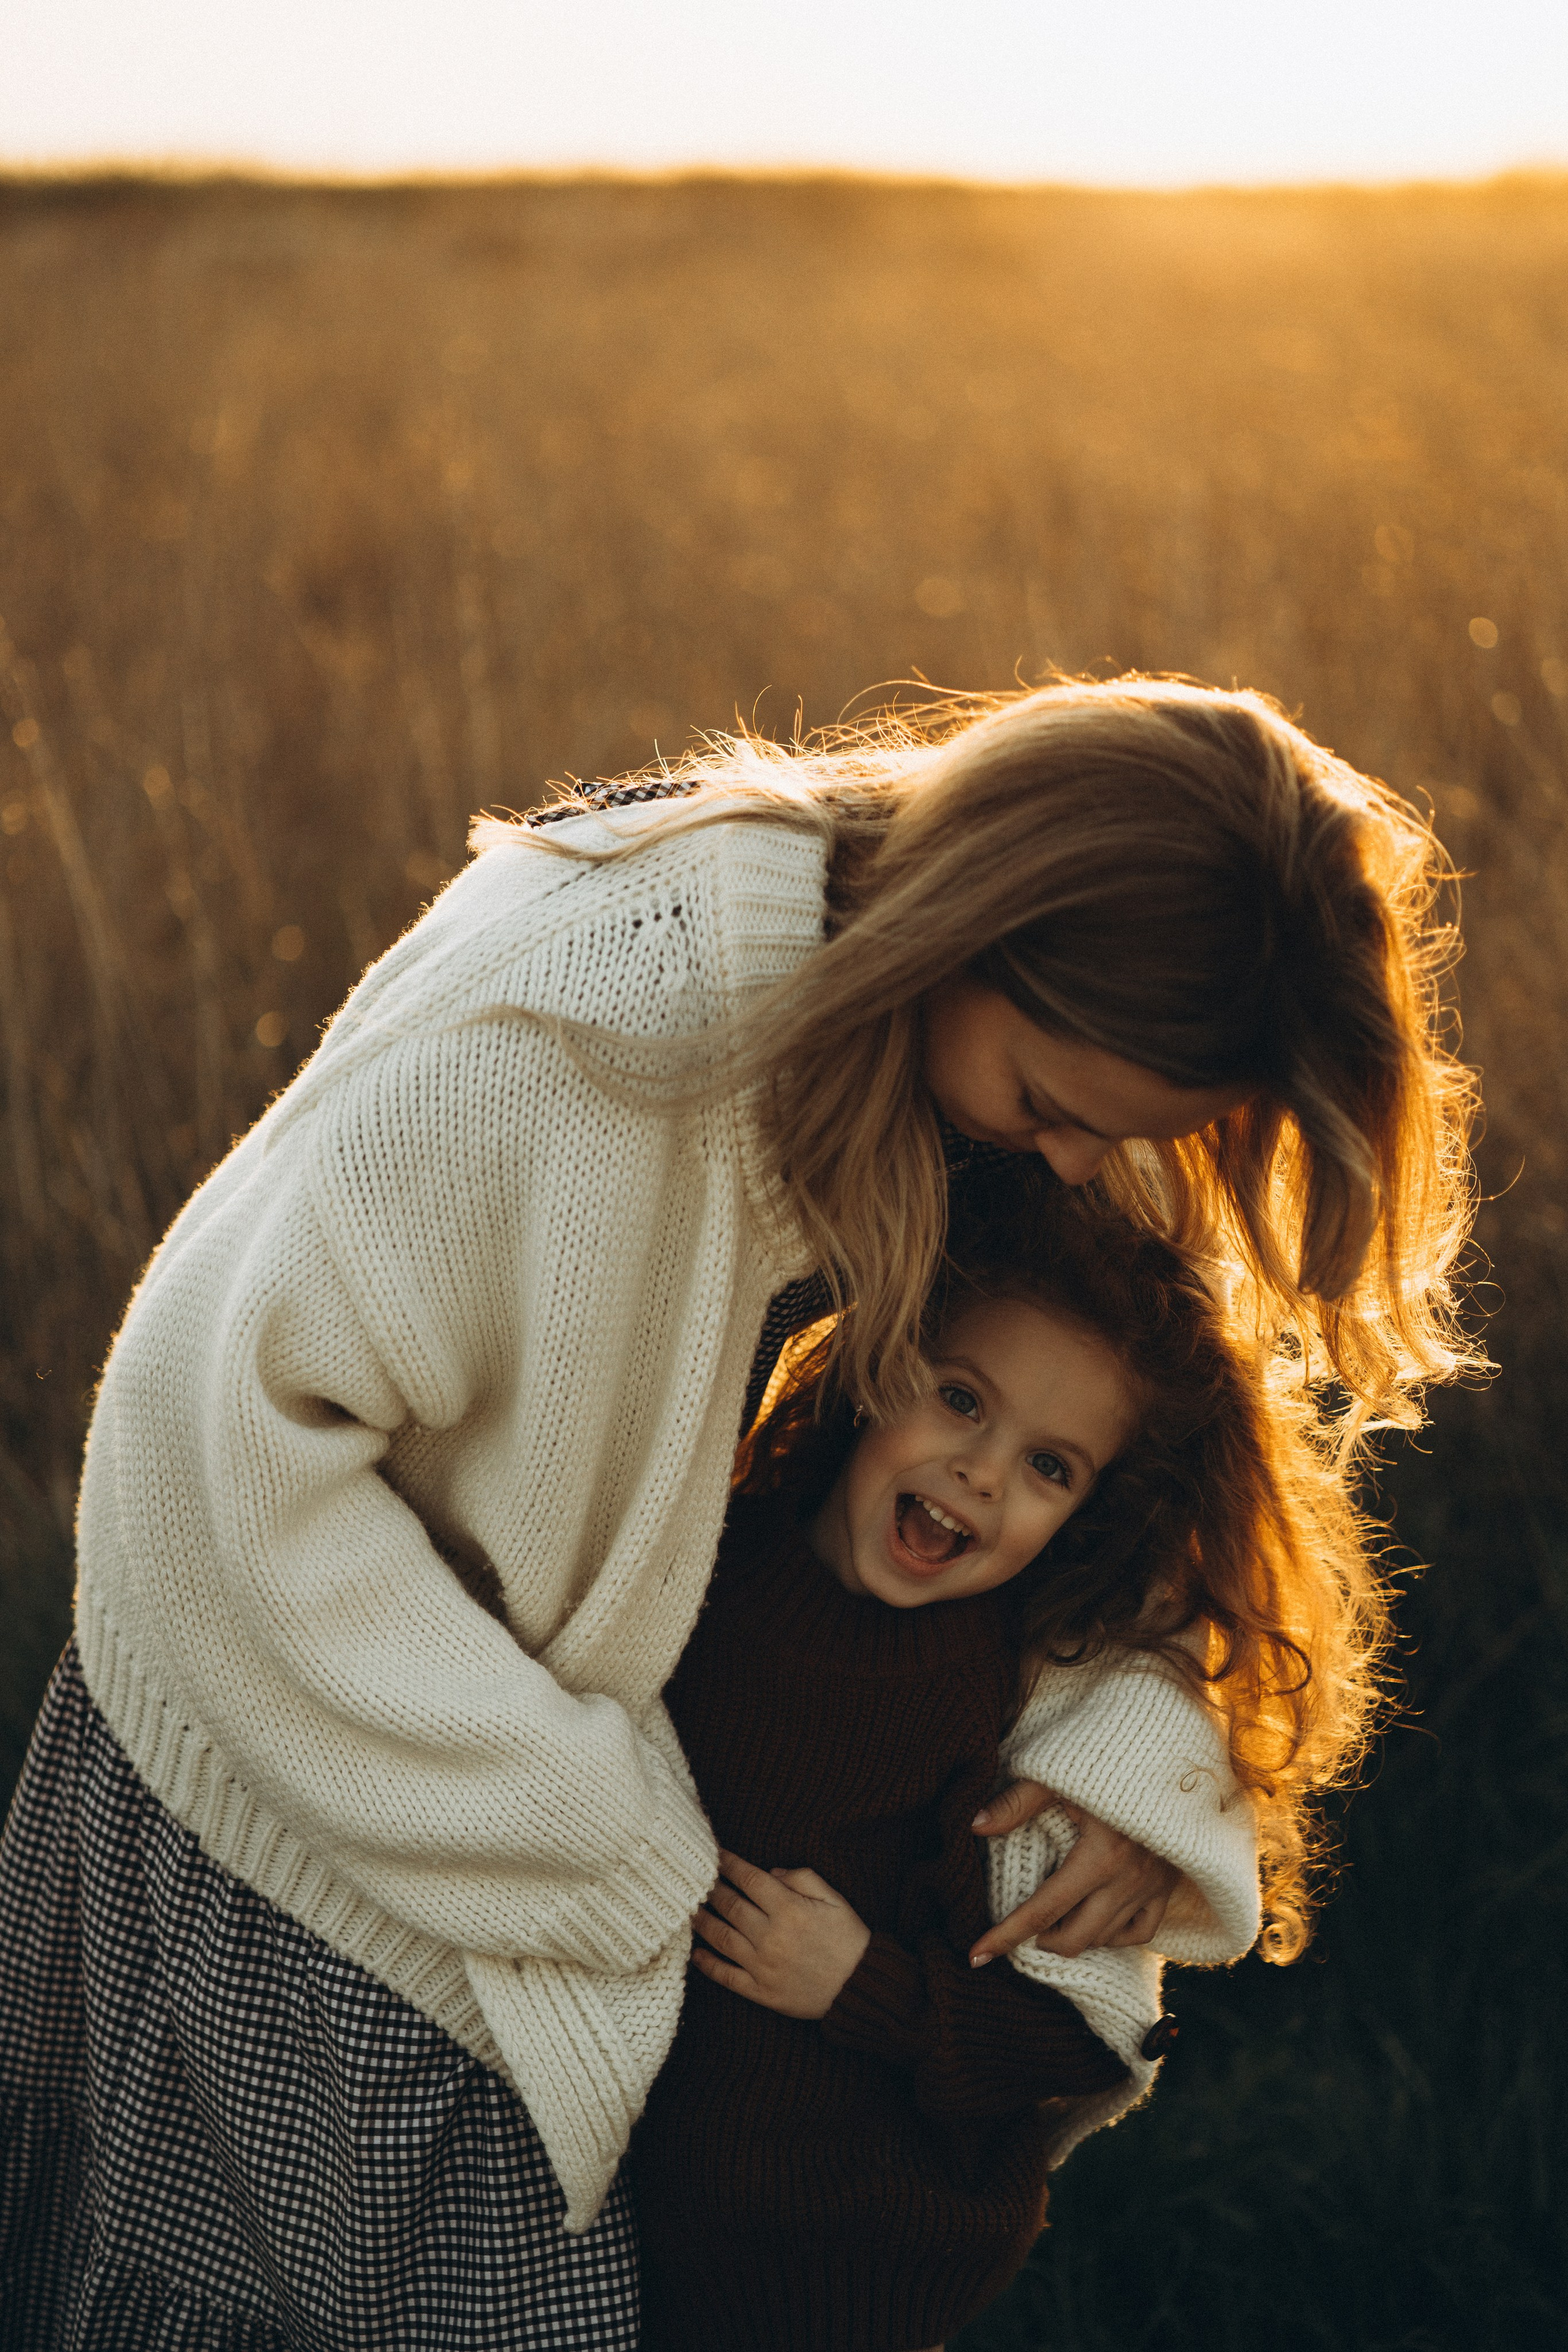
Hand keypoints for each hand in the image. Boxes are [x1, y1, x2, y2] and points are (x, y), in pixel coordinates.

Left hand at [691, 1849, 871, 2019]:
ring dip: (702, 1922)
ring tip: (688, 1909)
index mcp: (790, 1909)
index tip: (714, 1854)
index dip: (729, 1864)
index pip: (749, 1879)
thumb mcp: (834, 1899)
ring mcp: (764, 1966)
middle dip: (710, 1888)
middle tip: (693, 1878)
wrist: (860, 1988)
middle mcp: (772, 1936)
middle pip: (730, 1906)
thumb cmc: (849, 1939)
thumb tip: (770, 1871)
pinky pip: (727, 1977)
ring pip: (722, 1938)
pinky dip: (708, 1965)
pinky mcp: (762, 1992)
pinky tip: (696, 1954)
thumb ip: (802, 1878)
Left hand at [970, 1780, 1179, 1960]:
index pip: (1042, 1911)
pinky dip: (1114, 1936)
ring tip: (1052, 1920)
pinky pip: (1141, 1932)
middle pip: (1074, 1938)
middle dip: (1040, 1941)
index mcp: (1099, 1856)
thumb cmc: (1103, 1762)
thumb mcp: (1056, 1776)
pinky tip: (1094, 1921)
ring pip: (1105, 1938)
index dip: (1005, 1936)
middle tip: (1023, 1926)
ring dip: (1073, 1936)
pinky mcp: (1167, 1886)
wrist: (1161, 1756)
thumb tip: (974, 1825)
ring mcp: (1151, 1886)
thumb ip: (1016, 1803)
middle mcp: (1127, 1879)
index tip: (975, 1956)